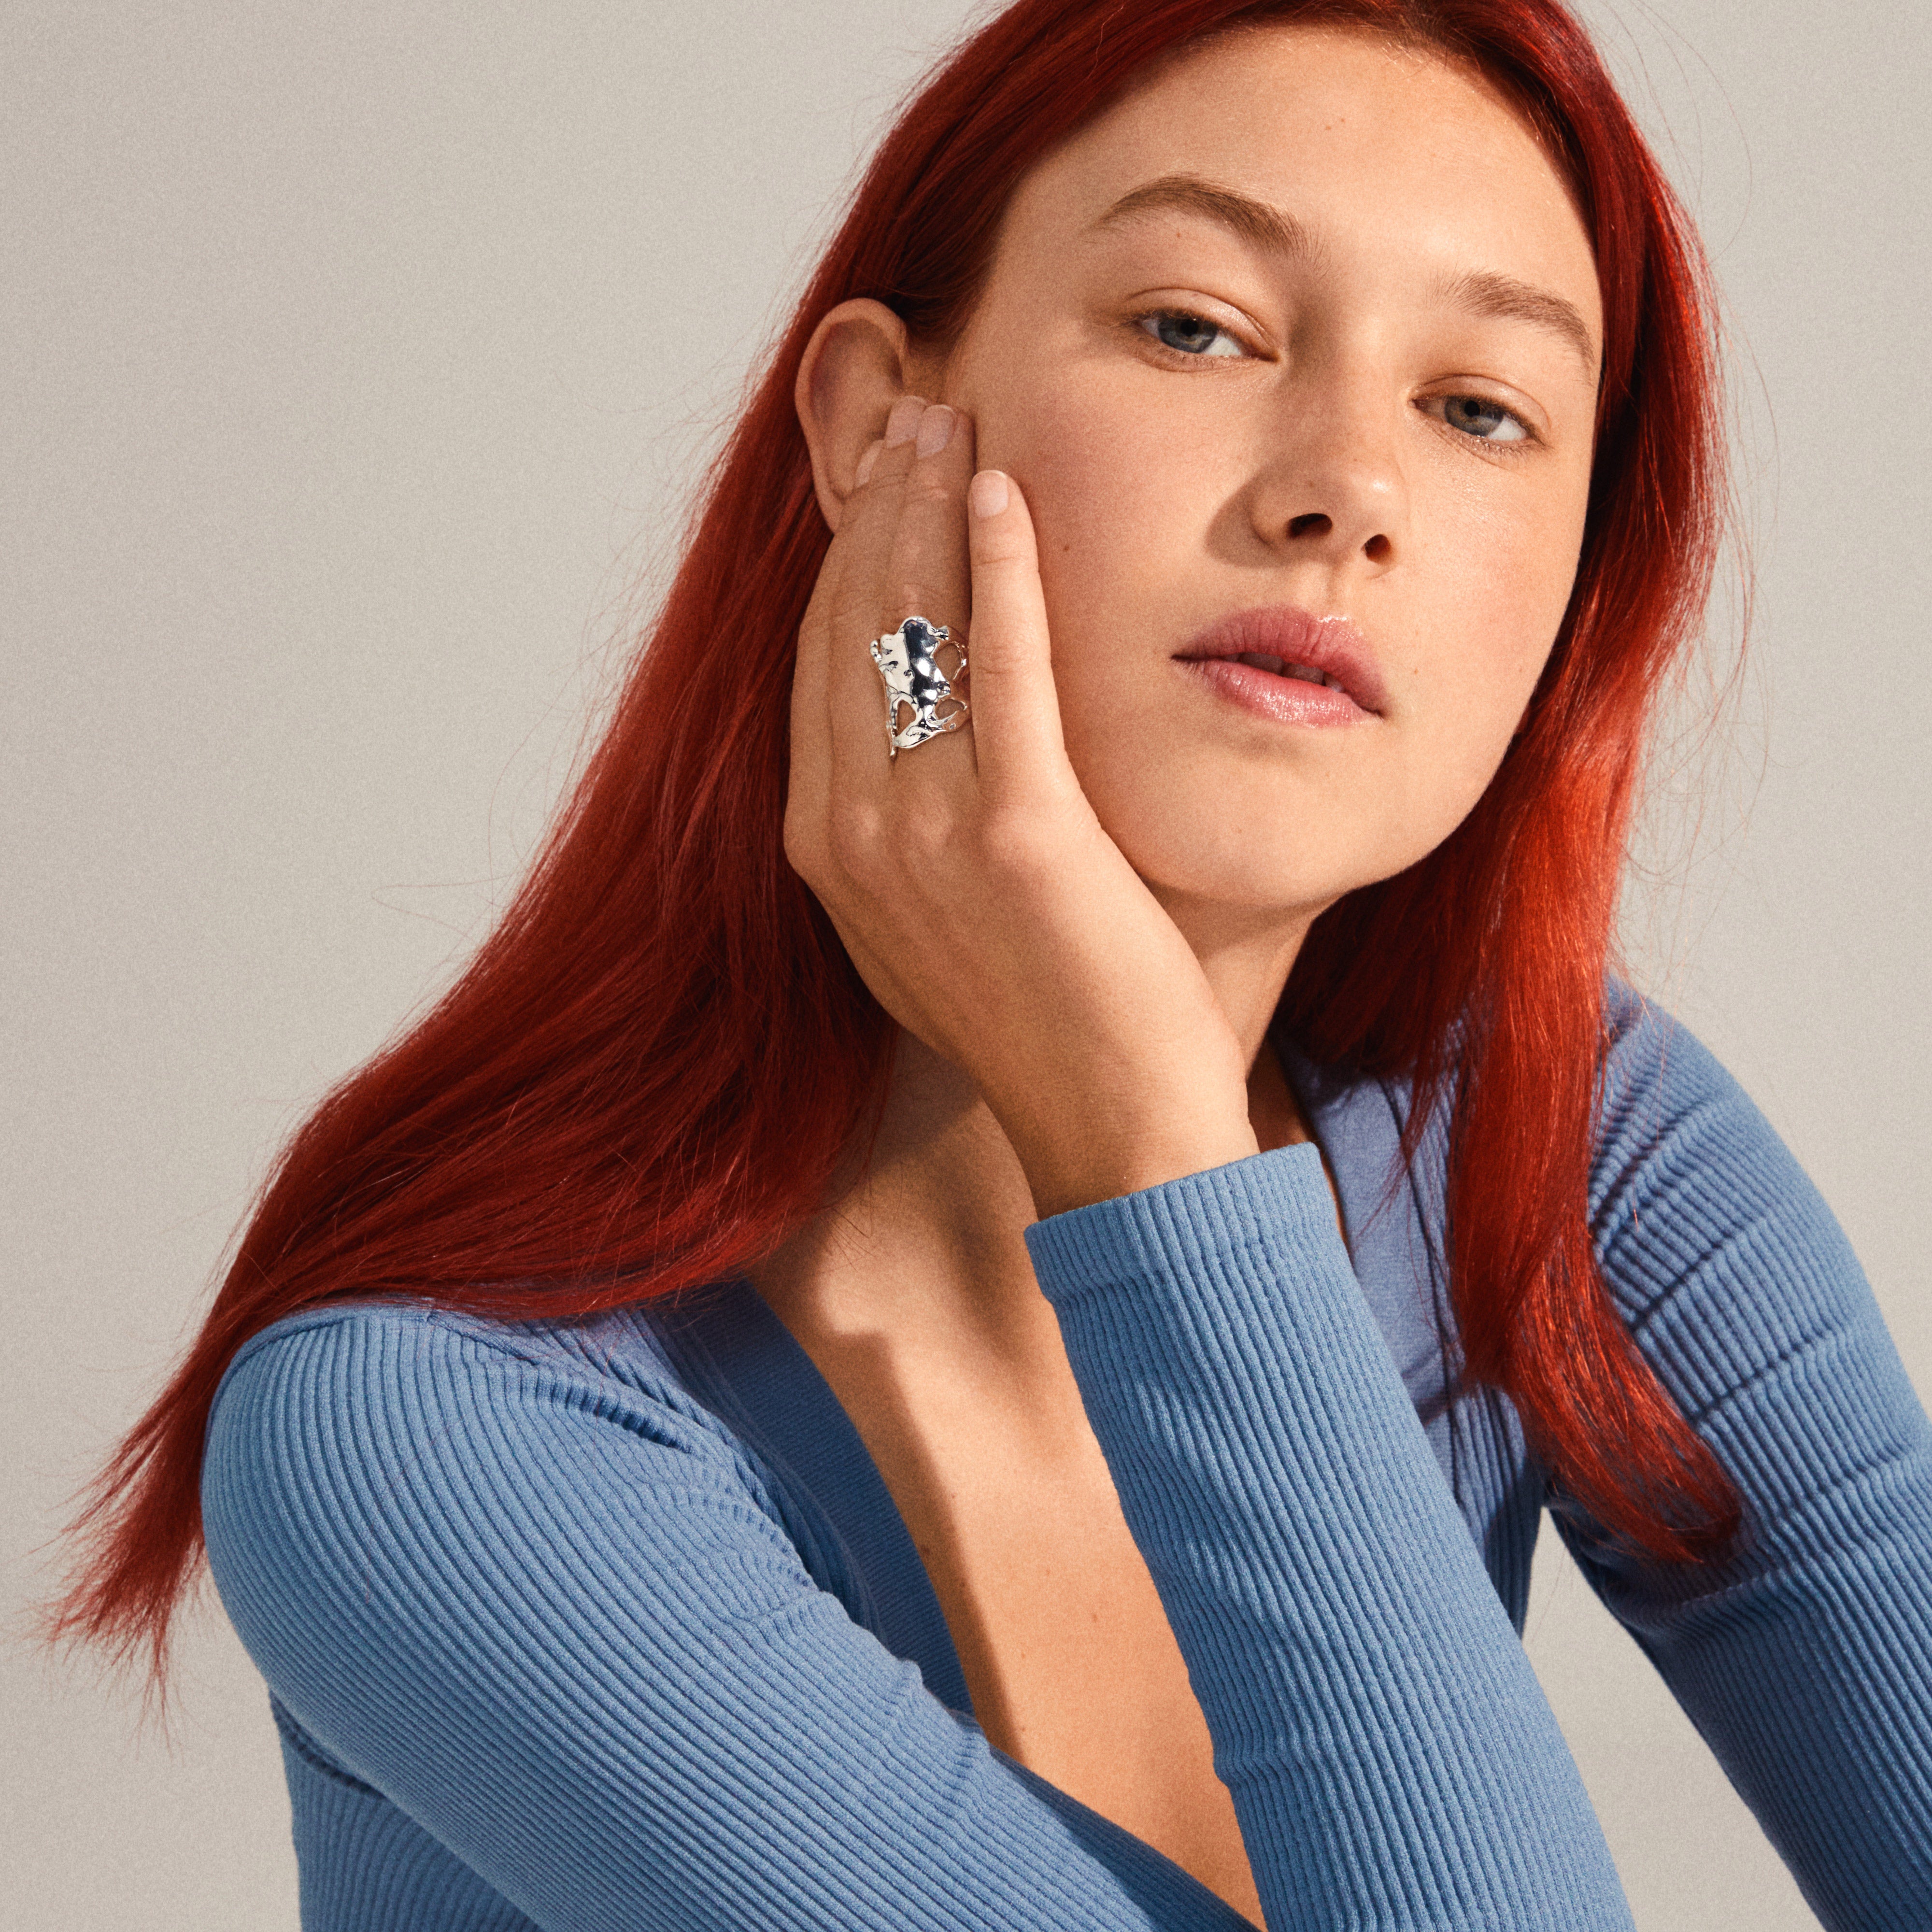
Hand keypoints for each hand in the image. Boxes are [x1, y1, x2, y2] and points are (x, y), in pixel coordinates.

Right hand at [785, 394, 1258, 1217]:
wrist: (1111, 1129)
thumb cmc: (1046, 1017)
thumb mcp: (940, 917)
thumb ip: (909, 821)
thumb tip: (918, 731)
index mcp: (828, 852)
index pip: (823, 665)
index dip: (846, 559)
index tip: (879, 479)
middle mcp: (854, 838)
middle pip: (852, 629)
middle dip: (876, 508)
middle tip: (912, 414)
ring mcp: (926, 840)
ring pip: (912, 631)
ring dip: (927, 511)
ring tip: (949, 422)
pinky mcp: (1022, 839)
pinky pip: (1001, 668)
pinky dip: (999, 568)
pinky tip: (1004, 489)